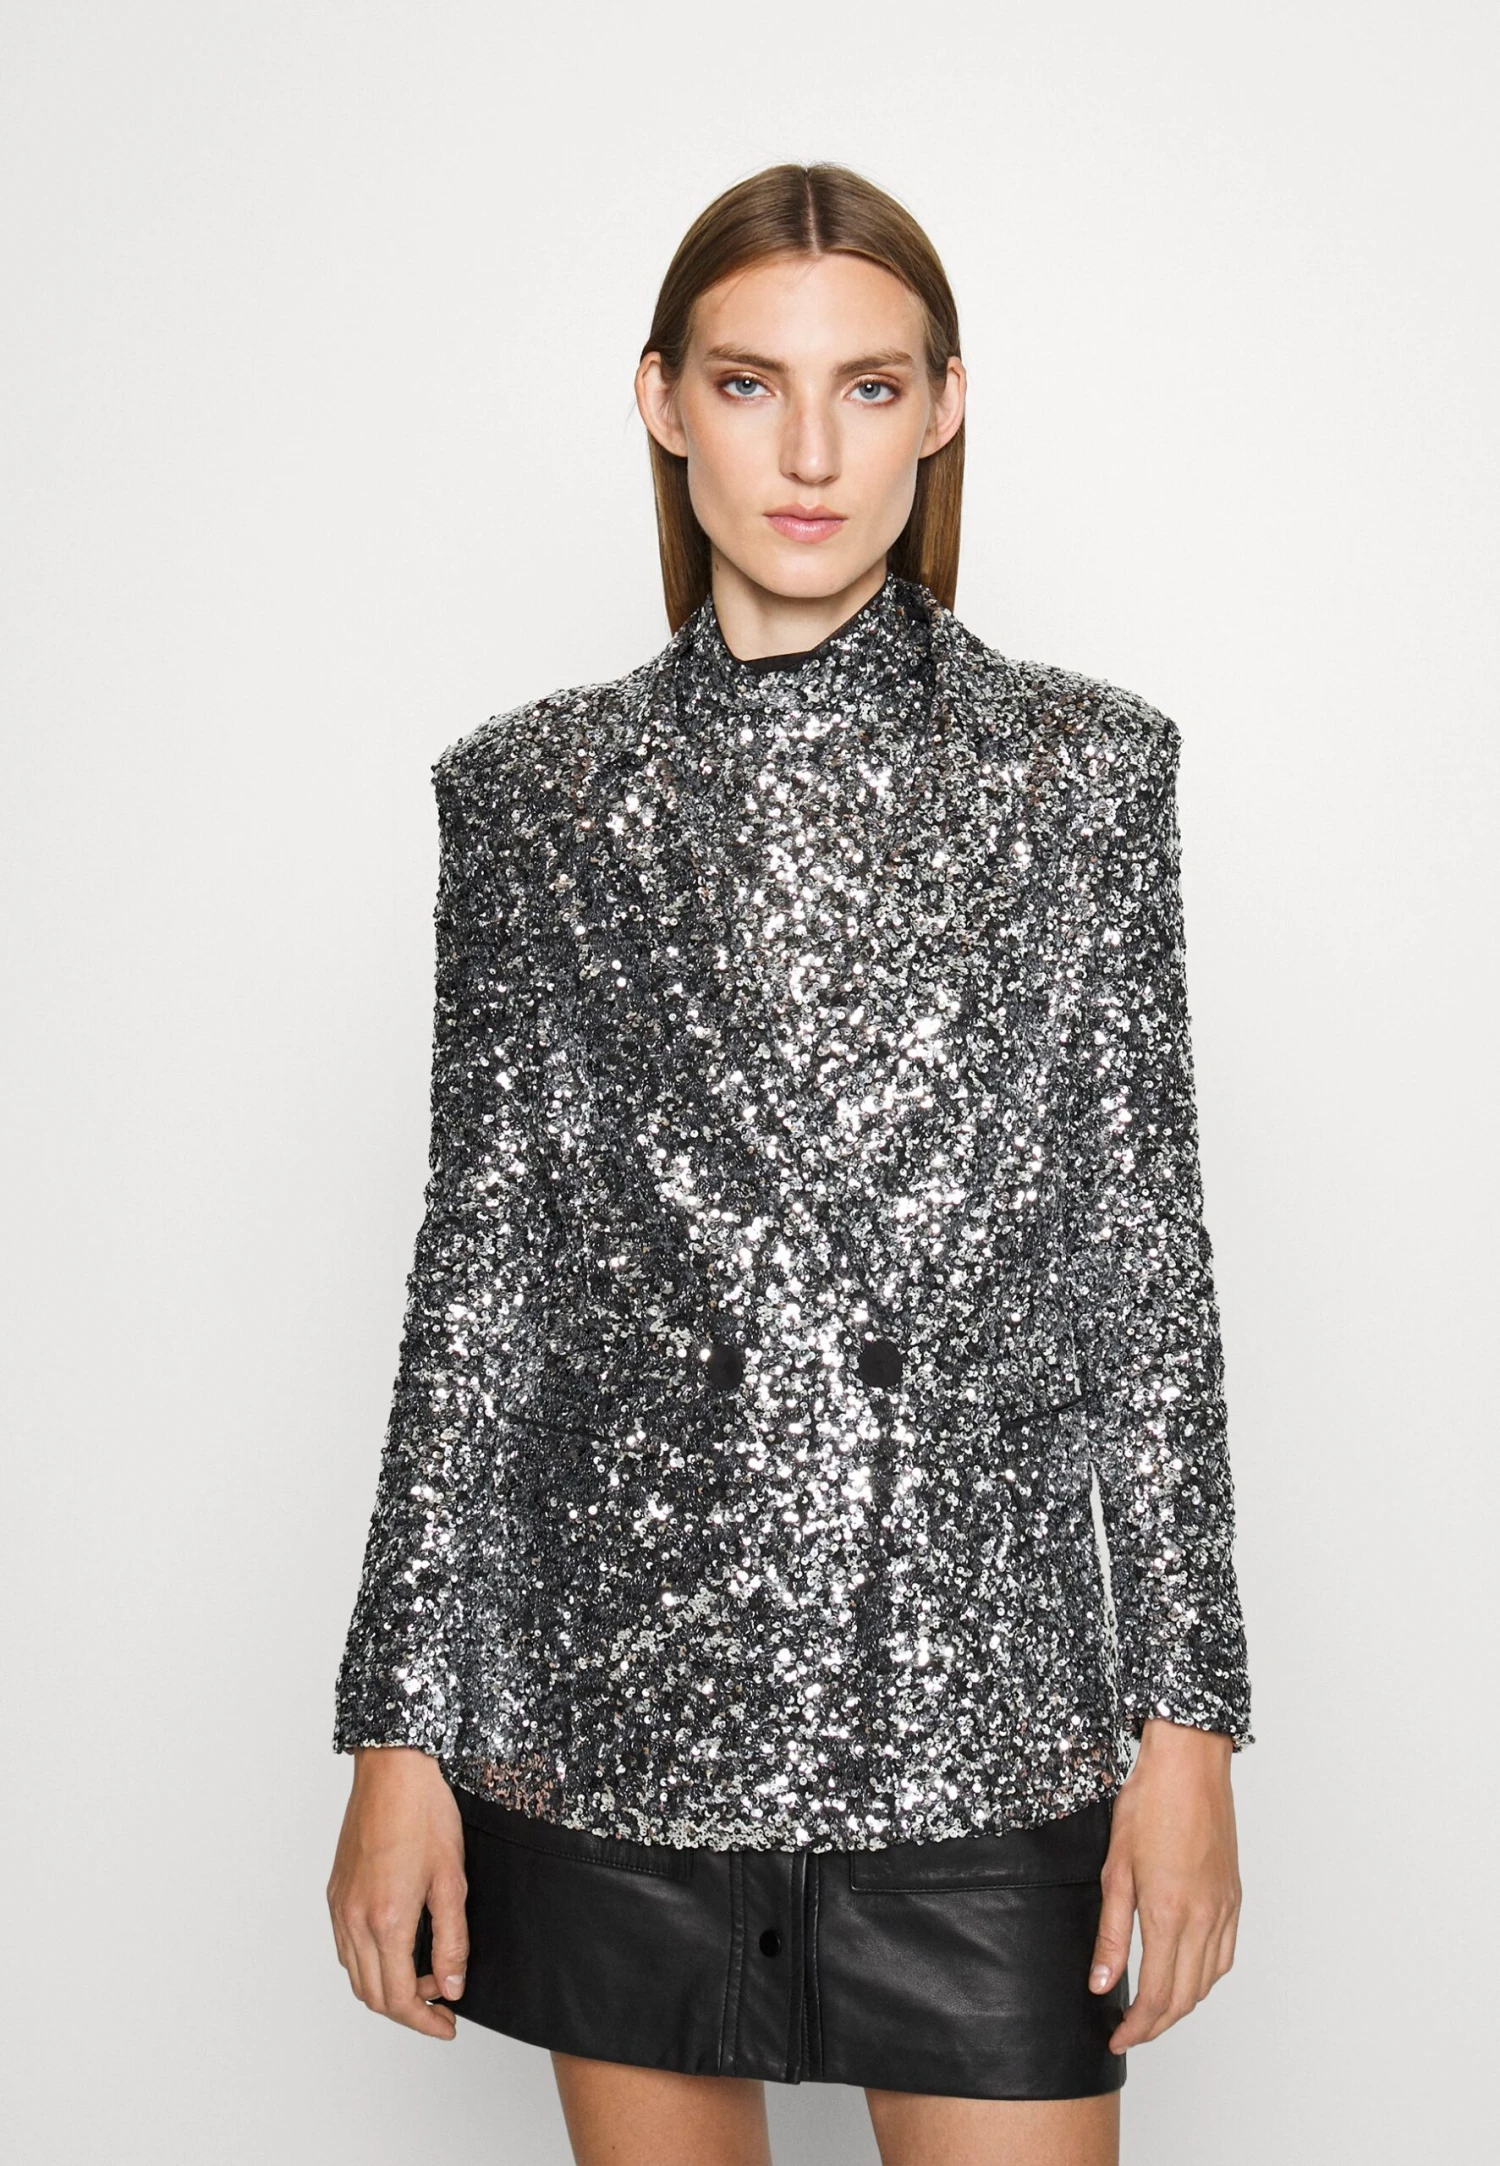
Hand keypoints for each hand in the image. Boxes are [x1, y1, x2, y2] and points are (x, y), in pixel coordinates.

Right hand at [327, 1745, 468, 2038]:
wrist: (392, 1771)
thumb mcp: (452, 1880)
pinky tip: (398, 1946)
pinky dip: (370, 1963)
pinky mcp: (335, 1892)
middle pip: (372, 1995)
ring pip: (355, 1974)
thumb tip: (453, 1985)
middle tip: (443, 2001)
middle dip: (408, 2009)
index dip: (425, 2022)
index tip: (448, 2026)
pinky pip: (346, 1947)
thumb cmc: (425, 1815)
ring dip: (387, 1987)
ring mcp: (340, 1906)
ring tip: (425, 1973)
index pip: (398, 1999)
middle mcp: (354, 1920)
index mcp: (386, 1922)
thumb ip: (452, 1940)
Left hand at [1088, 1717, 1240, 2050]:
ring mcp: (1224, 1909)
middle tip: (1129, 2032)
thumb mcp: (1115, 1870)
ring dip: (1182, 2005)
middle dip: (1157, 2025)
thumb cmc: (1148, 1806)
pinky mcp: (1233, 1897)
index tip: (1117, 2037)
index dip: (1136, 2026)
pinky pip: (1225, 1955)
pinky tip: (1187, 1974)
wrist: (1189, 1767)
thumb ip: (1111, 1932)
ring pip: (1208, 1981)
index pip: (1156, 1995)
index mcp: (1170, 1914)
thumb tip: (1101, 1982)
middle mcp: (1204, 1919)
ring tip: (1153, 2010)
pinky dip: (1205, 1977)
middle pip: (1185, 1998)